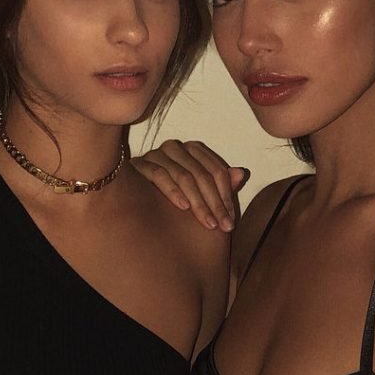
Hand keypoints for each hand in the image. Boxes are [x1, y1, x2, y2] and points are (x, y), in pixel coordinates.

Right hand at [131, 140, 248, 230]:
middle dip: (215, 203)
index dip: (226, 197)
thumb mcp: (201, 196)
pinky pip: (159, 175)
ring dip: (198, 202)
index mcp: (193, 150)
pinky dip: (173, 191)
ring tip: (207, 223)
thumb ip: (221, 186)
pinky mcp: (139, 164)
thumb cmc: (172, 203)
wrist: (133, 209)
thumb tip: (242, 173)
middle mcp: (176, 147)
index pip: (216, 171)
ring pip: (184, 175)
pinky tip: (183, 207)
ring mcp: (156, 154)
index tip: (231, 221)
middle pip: (202, 174)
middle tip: (222, 227)